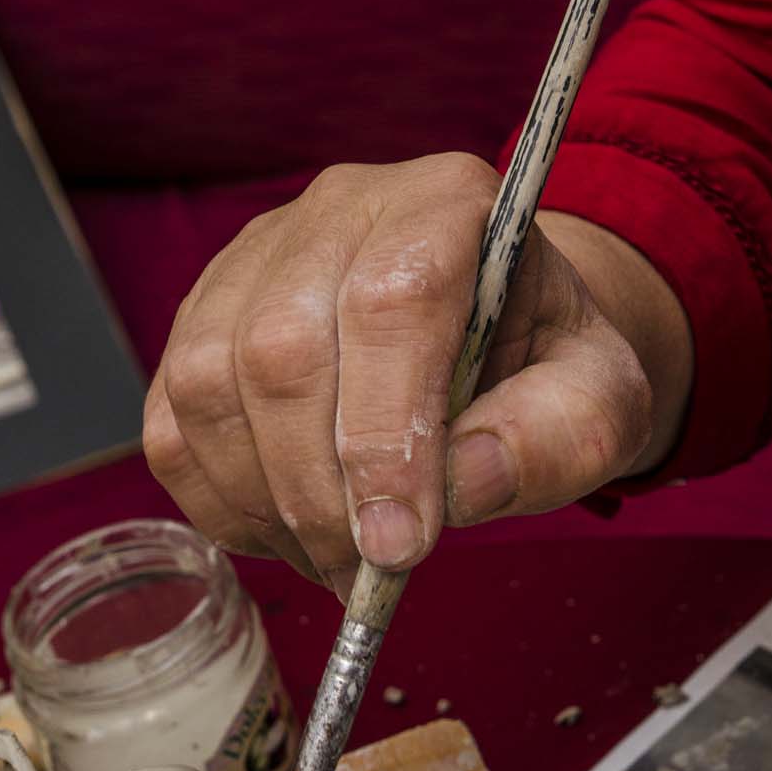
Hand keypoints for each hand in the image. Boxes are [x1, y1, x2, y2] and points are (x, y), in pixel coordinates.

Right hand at [144, 154, 692, 598]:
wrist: (500, 337)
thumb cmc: (544, 364)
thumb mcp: (598, 403)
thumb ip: (552, 441)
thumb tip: (460, 485)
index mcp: (447, 202)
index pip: (391, 304)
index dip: (384, 434)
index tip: (401, 542)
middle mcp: (340, 210)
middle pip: (281, 346)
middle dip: (318, 488)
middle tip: (365, 568)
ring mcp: (256, 258)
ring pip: (209, 382)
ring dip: (263, 500)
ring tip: (332, 557)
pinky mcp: (203, 317)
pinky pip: (173, 418)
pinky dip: (219, 499)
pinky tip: (285, 530)